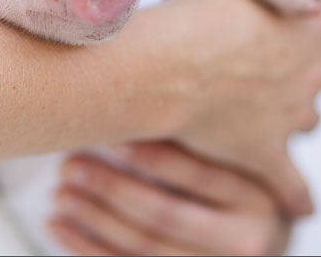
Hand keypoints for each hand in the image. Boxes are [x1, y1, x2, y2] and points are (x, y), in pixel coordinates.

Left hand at [49, 143, 289, 255]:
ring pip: (145, 245)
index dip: (151, 156)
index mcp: (261, 197)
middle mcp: (247, 240)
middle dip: (111, 188)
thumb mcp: (235, 153)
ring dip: (94, 217)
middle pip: (166, 214)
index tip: (107, 133)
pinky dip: (87, 247)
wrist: (253, 235)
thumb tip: (133, 80)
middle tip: (69, 164)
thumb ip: (200, 128)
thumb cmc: (235, 177)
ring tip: (61, 192)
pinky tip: (58, 225)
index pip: (199, 177)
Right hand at [116, 0, 320, 215]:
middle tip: (305, 62)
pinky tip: (299, 204)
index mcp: (306, 16)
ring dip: (302, 112)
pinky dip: (294, 192)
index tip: (317, 7)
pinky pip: (290, 182)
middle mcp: (310, 64)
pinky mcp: (267, 150)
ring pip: (314, 117)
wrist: (166, 65)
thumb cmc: (189, 8)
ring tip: (286, 114)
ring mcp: (292, 111)